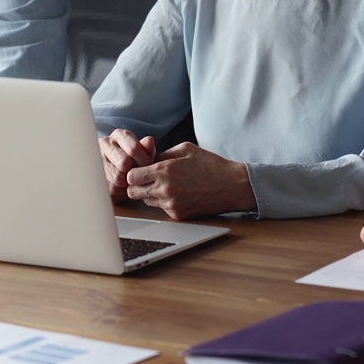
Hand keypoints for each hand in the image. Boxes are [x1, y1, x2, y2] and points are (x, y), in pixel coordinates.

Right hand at [99, 129, 155, 200]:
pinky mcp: (95, 175)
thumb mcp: (144, 151)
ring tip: (132, 182)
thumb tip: (149, 141)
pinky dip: (120, 191)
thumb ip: (147, 148)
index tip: (150, 168)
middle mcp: (106, 144)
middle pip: (124, 163)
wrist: (117, 167)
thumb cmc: (134, 158)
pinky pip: (110, 187)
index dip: (144, 161)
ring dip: (128, 182)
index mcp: (119, 135)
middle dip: (136, 172)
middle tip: (141, 177)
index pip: (134, 149)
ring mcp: (97, 158)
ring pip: (117, 177)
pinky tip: (124, 187)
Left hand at [125, 142, 254, 218]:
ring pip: (146, 201)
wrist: (232, 186)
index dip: (134, 172)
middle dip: (137, 185)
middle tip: (149, 179)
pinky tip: (179, 193)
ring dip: (151, 193)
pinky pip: (161, 209)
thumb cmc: (212, 165)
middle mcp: (165, 189)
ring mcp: (171, 204)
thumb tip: (148, 160)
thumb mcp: (186, 149)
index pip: (131, 176)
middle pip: (133, 192)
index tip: (141, 169)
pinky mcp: (178, 215)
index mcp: (165, 170)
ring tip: (167, 185)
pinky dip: (165, 201)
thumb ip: (163, 154)